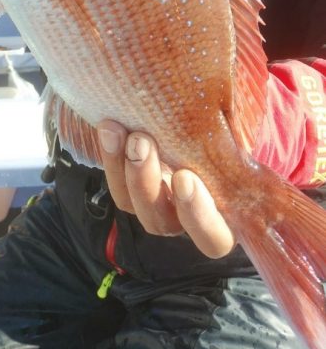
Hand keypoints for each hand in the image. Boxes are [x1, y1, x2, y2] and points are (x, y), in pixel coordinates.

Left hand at [97, 119, 234, 258]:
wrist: (183, 110)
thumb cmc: (223, 125)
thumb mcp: (234, 132)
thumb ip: (238, 138)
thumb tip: (236, 132)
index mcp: (222, 213)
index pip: (214, 238)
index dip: (199, 217)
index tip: (185, 178)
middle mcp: (184, 216)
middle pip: (161, 222)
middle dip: (147, 184)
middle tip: (142, 143)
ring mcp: (153, 202)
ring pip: (131, 204)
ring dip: (125, 168)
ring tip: (122, 131)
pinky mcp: (128, 185)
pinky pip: (115, 182)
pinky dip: (110, 155)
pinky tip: (109, 127)